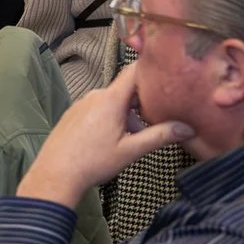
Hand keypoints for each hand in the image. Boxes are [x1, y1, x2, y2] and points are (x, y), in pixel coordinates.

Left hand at [20, 63, 193, 208]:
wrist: (54, 174)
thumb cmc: (93, 162)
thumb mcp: (131, 150)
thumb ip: (160, 136)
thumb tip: (188, 129)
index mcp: (110, 99)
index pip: (134, 71)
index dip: (151, 69)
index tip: (169, 73)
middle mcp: (95, 95)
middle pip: (126, 89)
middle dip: (143, 103)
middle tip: (159, 119)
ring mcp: (82, 103)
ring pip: (113, 101)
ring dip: (127, 114)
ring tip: (134, 137)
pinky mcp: (73, 113)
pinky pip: (98, 108)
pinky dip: (111, 117)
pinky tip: (113, 139)